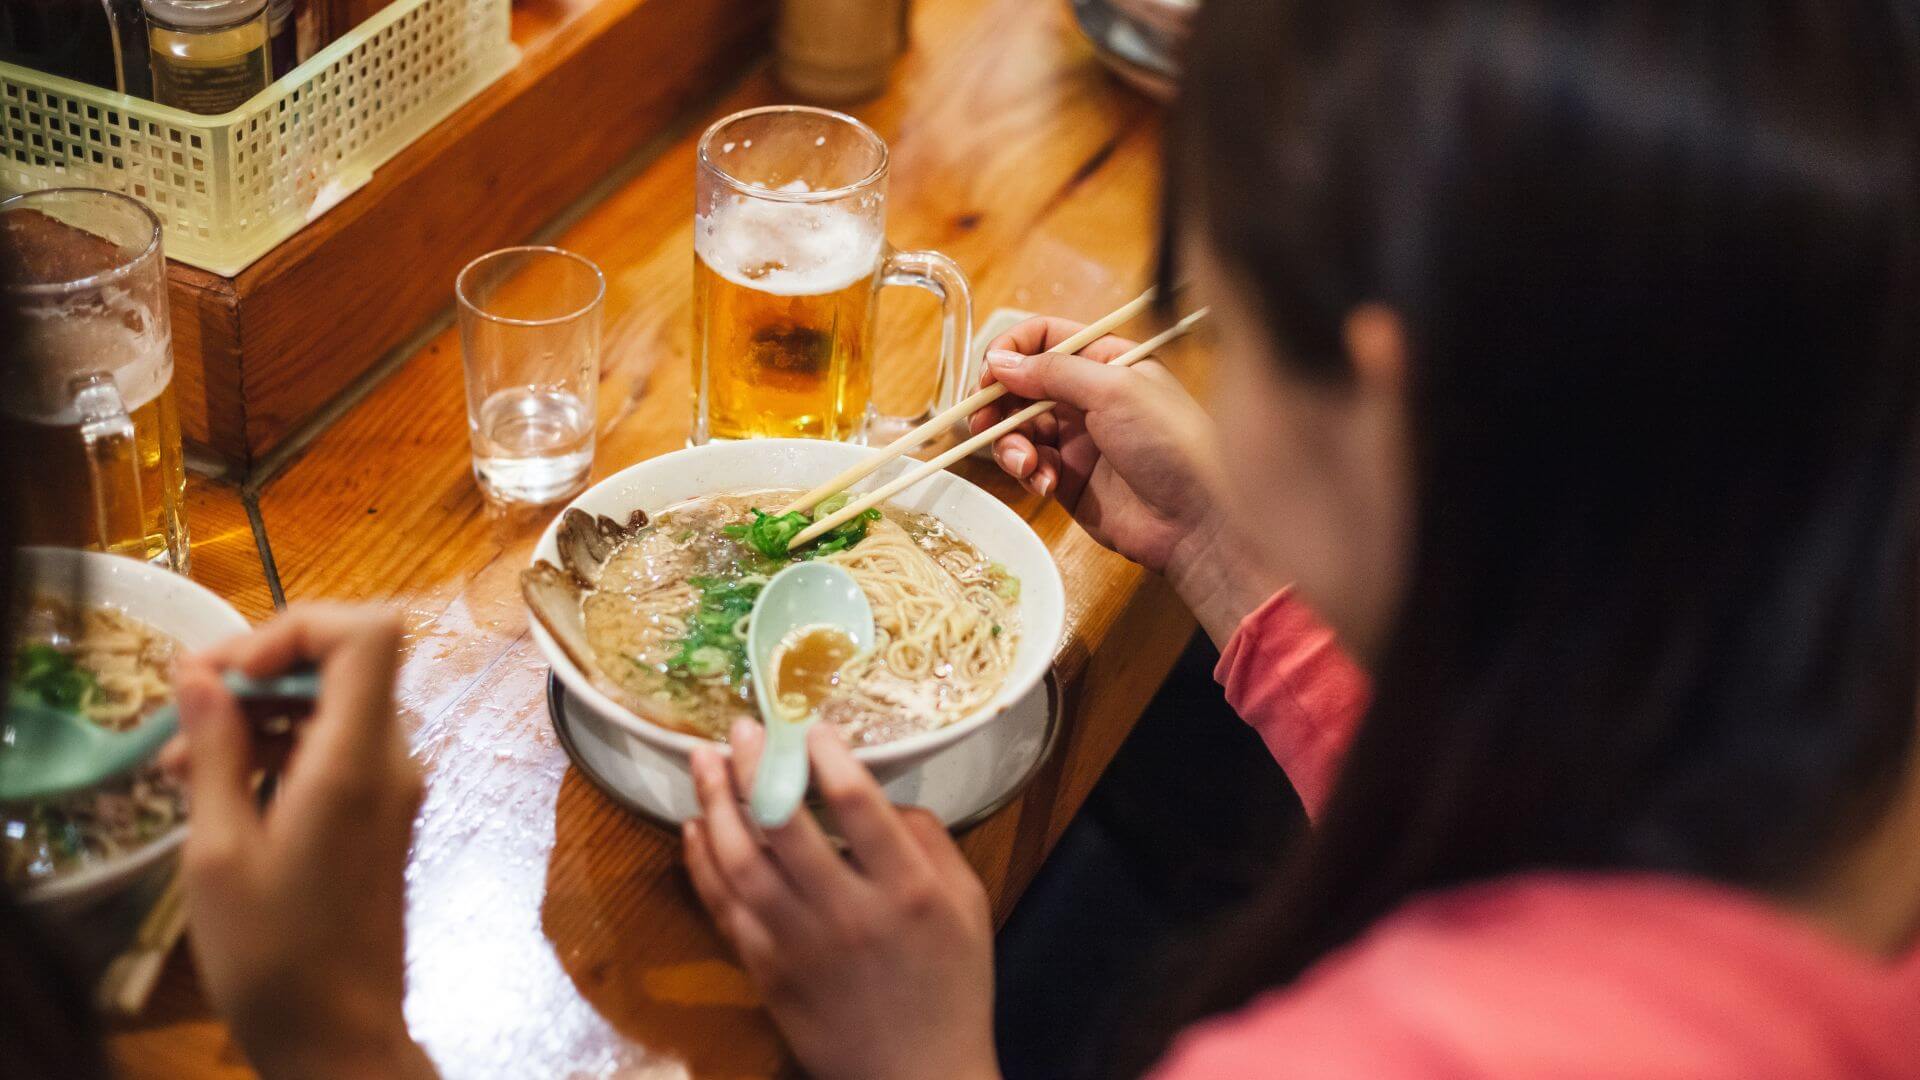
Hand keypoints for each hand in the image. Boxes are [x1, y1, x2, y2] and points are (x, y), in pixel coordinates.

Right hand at [173, 605, 433, 1079]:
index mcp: (359, 762)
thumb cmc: (273, 956)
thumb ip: (216, 752)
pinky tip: (213, 782)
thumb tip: (199, 673)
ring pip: (332, 706)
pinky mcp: (378, 812)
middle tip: (185, 706)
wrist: (339, 1037)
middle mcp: (391, 761)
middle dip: (260, 670)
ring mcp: (391, 786)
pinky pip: (333, 748)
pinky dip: (277, 748)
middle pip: (346, 662)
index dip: (297, 626)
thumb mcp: (219, 852)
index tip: (227, 669)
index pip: (371, 633)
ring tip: (178, 758)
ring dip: (257, 713)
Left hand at [683, 720, 999, 1079]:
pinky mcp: (766, 970)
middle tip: (741, 728)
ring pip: (741, 863)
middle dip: (756, 768)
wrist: (917, 1076)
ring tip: (703, 761)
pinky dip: (702, 862)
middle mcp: (847, 912)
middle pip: (785, 825)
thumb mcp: (968, 903)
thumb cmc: (951, 984)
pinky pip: (723, 906)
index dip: (827, 756)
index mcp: (906, 889)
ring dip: (715, 806)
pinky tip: (694, 826)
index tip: (811, 726)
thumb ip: (930, 840)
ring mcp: (798, 943)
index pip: (858, 805)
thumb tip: (880, 796)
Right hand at [972, 316, 1284, 644]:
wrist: (1197, 519)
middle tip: (982, 422)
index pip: (1045, 339)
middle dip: (998, 403)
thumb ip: (1052, 372)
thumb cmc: (1170, 442)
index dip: (1012, 352)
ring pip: (1018, 428)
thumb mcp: (1114, 390)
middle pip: (1022, 386)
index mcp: (1106, 361)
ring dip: (1010, 443)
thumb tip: (998, 361)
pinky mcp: (1068, 479)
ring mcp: (1077, 439)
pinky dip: (1027, 471)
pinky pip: (1029, 466)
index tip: (991, 374)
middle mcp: (1088, 396)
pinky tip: (1044, 482)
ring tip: (1025, 462)